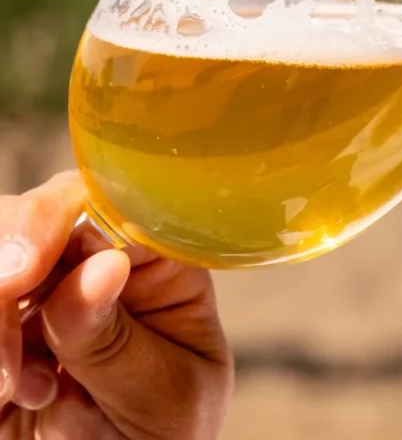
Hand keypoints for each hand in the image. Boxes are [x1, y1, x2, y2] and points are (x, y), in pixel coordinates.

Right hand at [0, 172, 233, 438]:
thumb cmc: (164, 437)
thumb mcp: (166, 398)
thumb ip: (122, 341)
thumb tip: (100, 265)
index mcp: (156, 264)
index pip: (107, 205)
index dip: (55, 219)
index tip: (23, 268)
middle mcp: (95, 263)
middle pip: (35, 219)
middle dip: (7, 275)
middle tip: (6, 359)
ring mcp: (41, 294)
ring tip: (21, 392)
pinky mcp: (5, 325)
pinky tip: (8, 403)